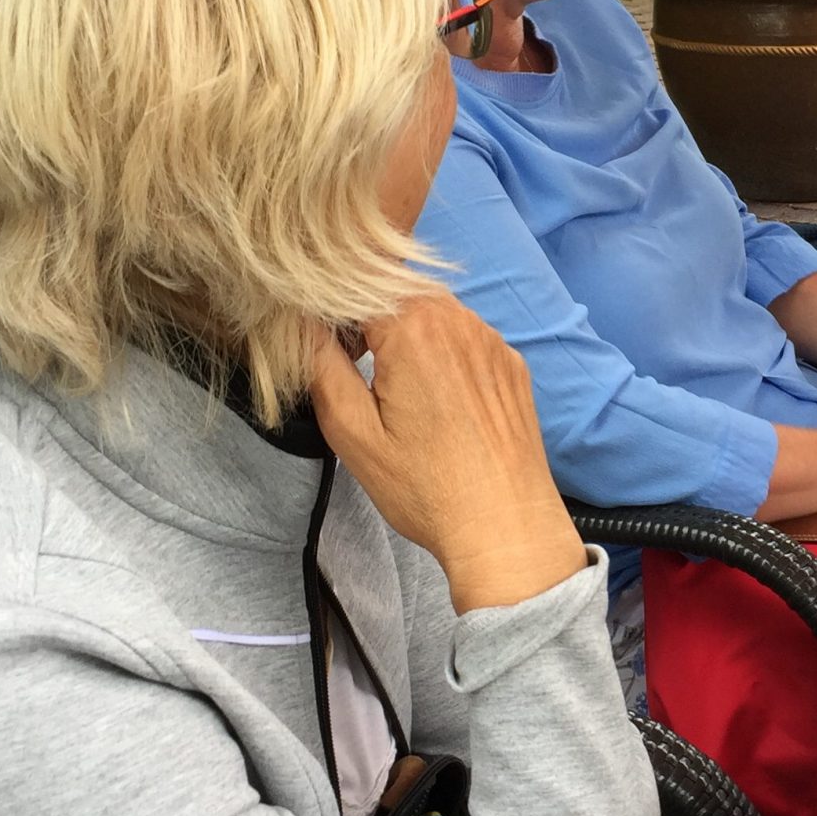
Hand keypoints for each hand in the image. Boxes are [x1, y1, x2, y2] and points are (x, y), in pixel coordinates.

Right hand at [311, 294, 582, 611]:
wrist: (505, 527)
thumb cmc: (427, 488)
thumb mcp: (353, 433)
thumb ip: (322, 367)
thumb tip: (304, 325)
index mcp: (415, 329)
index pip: (358, 287)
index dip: (333, 314)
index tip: (326, 350)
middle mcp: (460, 322)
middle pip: (400, 293)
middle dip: (371, 320)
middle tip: (356, 367)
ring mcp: (493, 342)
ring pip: (437, 313)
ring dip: (409, 334)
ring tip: (397, 389)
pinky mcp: (513, 366)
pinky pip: (468, 339)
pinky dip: (445, 354)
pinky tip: (439, 402)